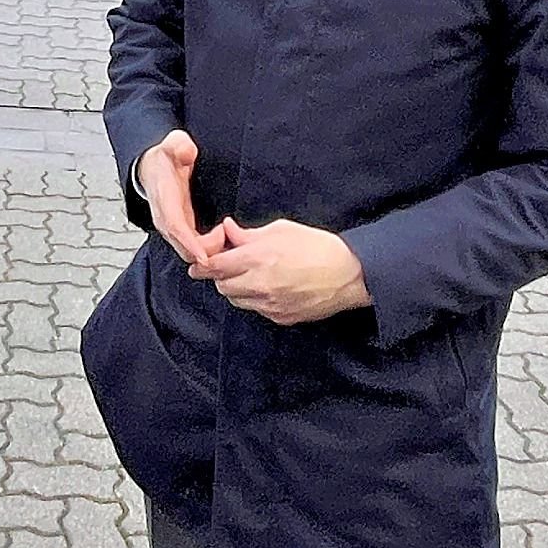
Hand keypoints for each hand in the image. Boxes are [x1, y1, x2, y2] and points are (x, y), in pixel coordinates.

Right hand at [136, 130, 219, 265]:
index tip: (205, 256)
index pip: (175, 227)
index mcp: (164, 201)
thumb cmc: (164, 158)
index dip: (190, 243)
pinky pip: (194, 248)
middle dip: (206, 250)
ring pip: (189, 252)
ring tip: (227, 234)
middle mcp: (166, 219)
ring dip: (209, 251)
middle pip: (183, 248)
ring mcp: (174, 227)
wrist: (152, 166)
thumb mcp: (172, 144)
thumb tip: (187, 151)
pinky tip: (224, 237)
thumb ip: (179, 146)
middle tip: (227, 233)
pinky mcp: (182, 230)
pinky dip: (209, 249)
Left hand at [192, 219, 370, 325]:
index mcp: (257, 258)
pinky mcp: (280, 318)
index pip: (214, 266)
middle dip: (220, 277)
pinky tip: (268, 288)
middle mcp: (259, 284)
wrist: (350, 275)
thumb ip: (249, 234)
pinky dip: (254, 300)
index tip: (198, 264)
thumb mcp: (282, 229)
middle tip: (228, 266)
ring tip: (250, 276)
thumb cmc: (319, 247)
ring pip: (236, 301)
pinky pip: (256, 311)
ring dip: (236, 289)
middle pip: (221, 287)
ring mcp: (269, 305)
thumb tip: (227, 230)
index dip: (202, 265)